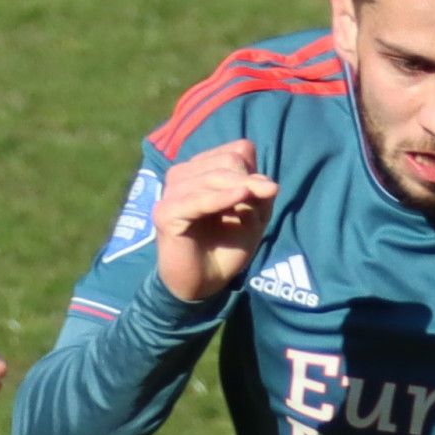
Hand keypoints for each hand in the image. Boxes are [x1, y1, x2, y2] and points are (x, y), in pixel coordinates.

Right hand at [154, 139, 278, 303]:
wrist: (202, 284)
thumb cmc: (225, 249)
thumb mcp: (253, 219)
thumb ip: (260, 196)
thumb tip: (269, 183)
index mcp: (201, 169)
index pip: (237, 150)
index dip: (254, 171)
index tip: (264, 198)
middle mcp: (183, 175)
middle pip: (229, 161)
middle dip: (251, 183)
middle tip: (259, 214)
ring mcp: (171, 191)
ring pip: (216, 177)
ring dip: (242, 197)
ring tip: (250, 221)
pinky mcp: (166, 212)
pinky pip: (199, 199)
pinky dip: (222, 198)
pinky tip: (242, 197)